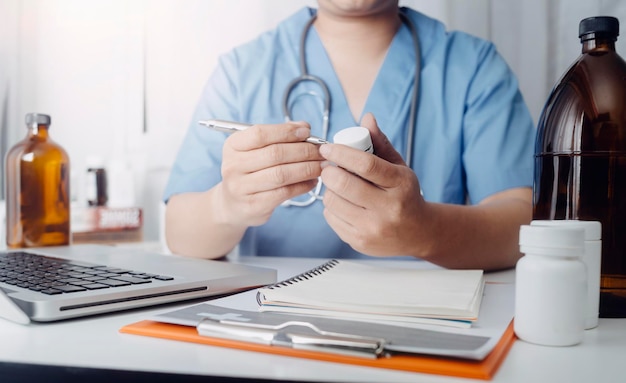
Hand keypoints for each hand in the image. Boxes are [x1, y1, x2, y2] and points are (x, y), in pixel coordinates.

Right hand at [218, 121, 324, 226]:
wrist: (232, 204)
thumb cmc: (249, 171)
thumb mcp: (256, 150)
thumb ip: (278, 136)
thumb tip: (304, 126)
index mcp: (233, 146)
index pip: (260, 134)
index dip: (286, 131)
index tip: (307, 131)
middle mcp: (233, 166)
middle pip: (274, 154)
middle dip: (304, 151)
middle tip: (322, 152)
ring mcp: (241, 188)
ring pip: (281, 174)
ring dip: (307, 169)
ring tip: (321, 166)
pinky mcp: (253, 206)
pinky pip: (284, 193)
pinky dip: (302, 186)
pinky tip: (312, 181)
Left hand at [319, 113, 429, 255]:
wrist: (418, 233)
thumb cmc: (405, 195)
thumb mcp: (399, 167)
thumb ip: (380, 143)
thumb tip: (366, 118)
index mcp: (400, 185)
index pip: (366, 164)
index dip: (341, 153)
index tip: (327, 147)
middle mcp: (388, 209)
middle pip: (344, 184)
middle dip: (329, 171)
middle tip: (328, 166)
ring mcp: (373, 228)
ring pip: (333, 201)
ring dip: (329, 189)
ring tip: (336, 185)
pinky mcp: (359, 242)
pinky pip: (331, 218)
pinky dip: (331, 206)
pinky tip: (342, 202)